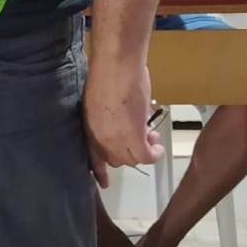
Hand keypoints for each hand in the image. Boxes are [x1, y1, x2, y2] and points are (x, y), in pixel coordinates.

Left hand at [83, 58, 162, 187]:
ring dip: (145, 151)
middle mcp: (100, 138)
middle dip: (130, 152)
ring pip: (133, 159)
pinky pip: (147, 157)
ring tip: (152, 137)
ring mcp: (115, 140)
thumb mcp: (99, 98)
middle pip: (117, 160)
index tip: (104, 182)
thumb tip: (121, 120)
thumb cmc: (108, 71)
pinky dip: (155, 154)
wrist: (116, 64)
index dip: (100, 171)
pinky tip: (158, 145)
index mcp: (88, 128)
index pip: (93, 157)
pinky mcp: (134, 137)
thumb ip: (107, 115)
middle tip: (143, 137)